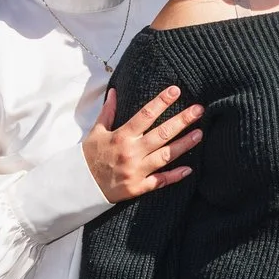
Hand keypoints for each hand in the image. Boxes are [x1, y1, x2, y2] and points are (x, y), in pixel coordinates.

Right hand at [84, 87, 203, 202]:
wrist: (78, 186)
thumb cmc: (89, 156)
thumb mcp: (96, 132)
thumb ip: (108, 112)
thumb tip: (114, 91)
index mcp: (121, 136)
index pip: (145, 115)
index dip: (161, 102)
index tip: (176, 91)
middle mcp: (131, 152)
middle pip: (162, 133)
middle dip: (182, 120)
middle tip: (199, 110)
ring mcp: (136, 171)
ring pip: (165, 156)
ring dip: (184, 145)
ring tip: (199, 134)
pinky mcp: (137, 187)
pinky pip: (160, 181)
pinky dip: (174, 176)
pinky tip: (189, 169)